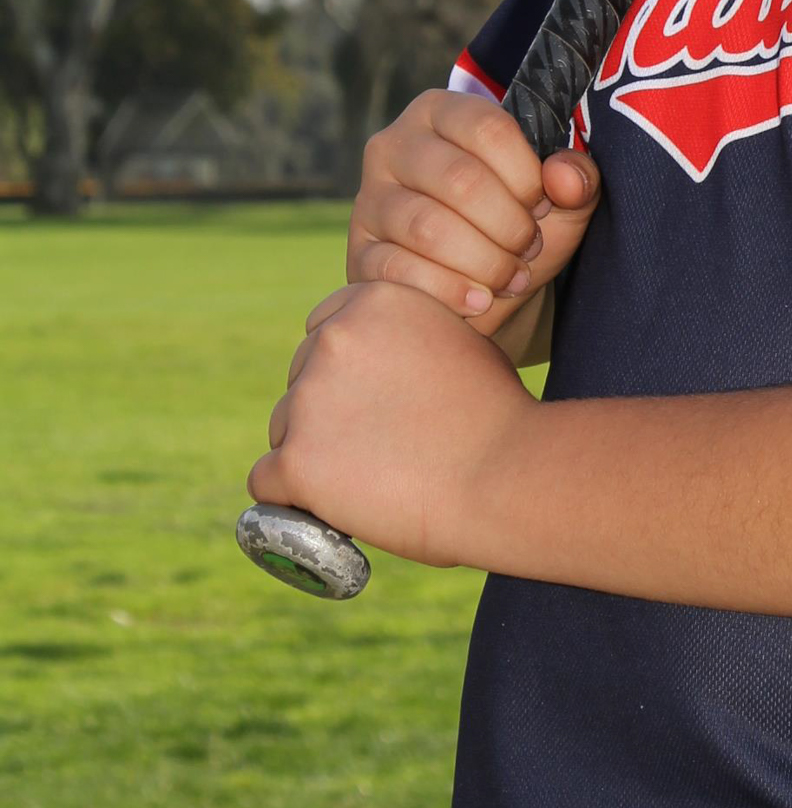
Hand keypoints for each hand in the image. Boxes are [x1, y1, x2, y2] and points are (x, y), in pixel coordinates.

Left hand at [246, 283, 537, 566]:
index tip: (372, 401)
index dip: (346, 370)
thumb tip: (384, 362)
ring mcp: (310, 400)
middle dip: (328, 411)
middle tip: (378, 446)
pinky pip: (267, 482)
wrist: (509, 476)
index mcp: (373, 301)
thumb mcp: (460, 342)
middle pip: (300, 379)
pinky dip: (294, 499)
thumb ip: (409, 340)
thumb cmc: (498, 417)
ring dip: (314, 454)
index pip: (324, 330)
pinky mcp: (296, 460)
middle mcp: (333, 339)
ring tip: (372, 480)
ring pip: (284, 429)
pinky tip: (333, 506)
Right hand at [348, 89, 600, 337]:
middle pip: (459, 180)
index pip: (487, 127)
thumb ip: (577, 179)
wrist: (482, 292)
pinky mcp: (361, 253)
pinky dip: (450, 291)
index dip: (526, 174)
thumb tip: (565, 177)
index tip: (542, 205)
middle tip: (529, 249)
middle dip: (509, 225)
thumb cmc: (516, 229)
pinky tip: (480, 301)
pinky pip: (400, 271)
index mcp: (441, 112)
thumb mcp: (561, 202)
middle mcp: (394, 146)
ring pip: (428, 228)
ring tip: (511, 277)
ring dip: (484, 261)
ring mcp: (371, 200)